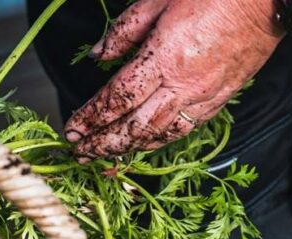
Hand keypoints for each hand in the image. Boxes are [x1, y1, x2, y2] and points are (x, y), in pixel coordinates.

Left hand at [65, 0, 282, 160]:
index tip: (71, 129)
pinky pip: (184, 129)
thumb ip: (125, 30)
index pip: (116, 98)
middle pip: (133, 127)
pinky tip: (143, 144)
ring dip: (127, 149)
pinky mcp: (220, 99)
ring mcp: (204, 97)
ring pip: (158, 135)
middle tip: (80, 153)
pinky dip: (158, 141)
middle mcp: (183, 86)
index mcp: (164, 59)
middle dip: (103, 143)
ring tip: (104, 156)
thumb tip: (98, 54)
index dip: (91, 117)